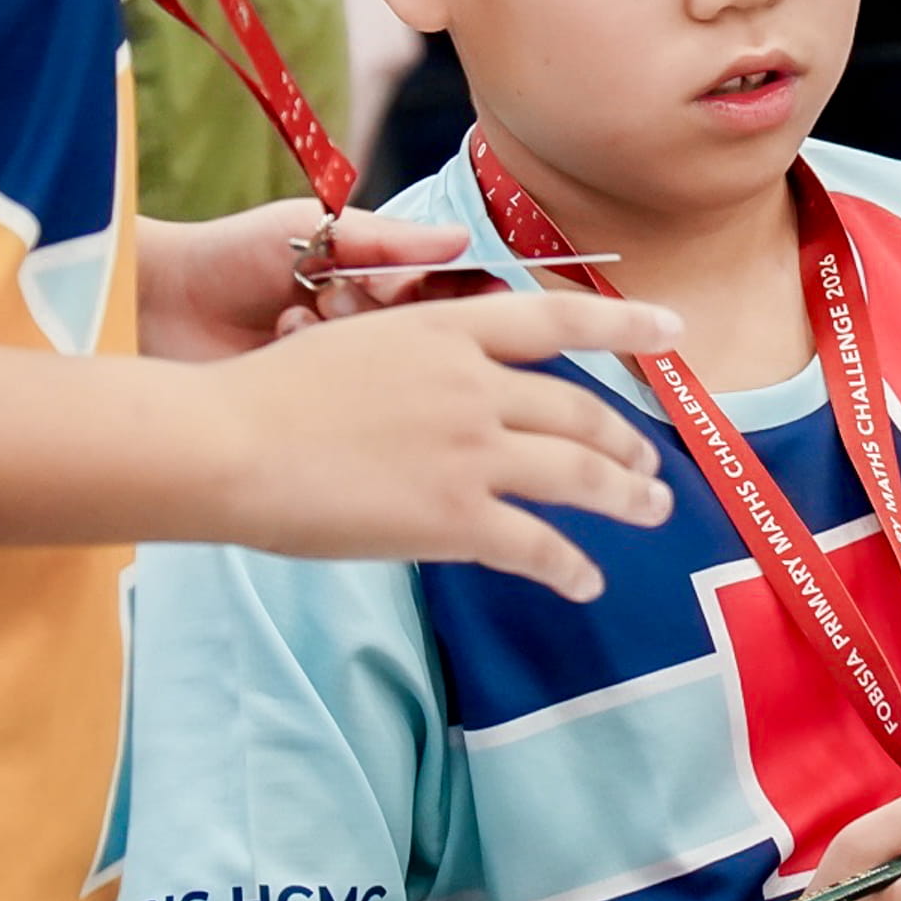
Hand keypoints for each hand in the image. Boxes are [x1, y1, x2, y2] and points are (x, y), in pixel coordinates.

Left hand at [129, 201, 486, 359]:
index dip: (460, 293)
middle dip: (389, 307)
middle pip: (428, 333)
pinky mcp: (314, 405)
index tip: (455, 290)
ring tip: (301, 308)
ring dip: (349, 329)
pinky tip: (281, 334)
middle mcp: (369, 332)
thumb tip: (462, 239)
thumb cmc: (231, 255)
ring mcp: (343, 373)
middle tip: (339, 290)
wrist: (158, 301)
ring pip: (390, 364)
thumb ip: (387, 239)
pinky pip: (348, 394)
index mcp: (378, 283)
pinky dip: (316, 353)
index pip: (450, 293)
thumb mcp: (312, 231)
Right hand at [180, 287, 686, 587]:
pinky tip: (585, 581)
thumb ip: (417, 366)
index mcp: (444, 333)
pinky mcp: (456, 517)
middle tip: (648, 462)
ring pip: (580, 474)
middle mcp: (472, 384)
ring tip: (651, 511)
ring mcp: (470, 451)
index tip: (673, 328)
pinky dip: (571, 567)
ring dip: (625, 495)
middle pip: (579, 410)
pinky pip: (539, 546)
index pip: (555, 319)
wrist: (227, 444)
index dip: (623, 324)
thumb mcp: (353, 346)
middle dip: (624, 438)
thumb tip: (450, 394)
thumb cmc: (264, 400)